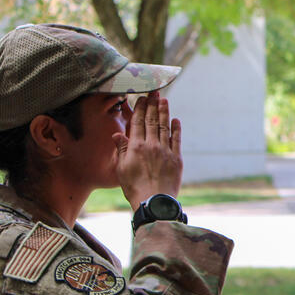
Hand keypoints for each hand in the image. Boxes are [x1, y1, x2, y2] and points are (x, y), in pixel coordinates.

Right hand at [114, 91, 182, 208]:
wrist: (154, 202)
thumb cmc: (134, 188)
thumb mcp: (121, 169)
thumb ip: (121, 150)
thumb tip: (117, 134)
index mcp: (136, 147)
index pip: (138, 123)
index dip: (141, 109)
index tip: (142, 98)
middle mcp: (151, 145)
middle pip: (152, 121)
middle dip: (153, 105)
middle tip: (155, 92)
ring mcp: (165, 151)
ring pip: (165, 127)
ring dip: (165, 112)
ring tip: (164, 100)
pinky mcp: (176, 159)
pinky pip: (177, 140)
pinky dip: (176, 129)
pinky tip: (176, 120)